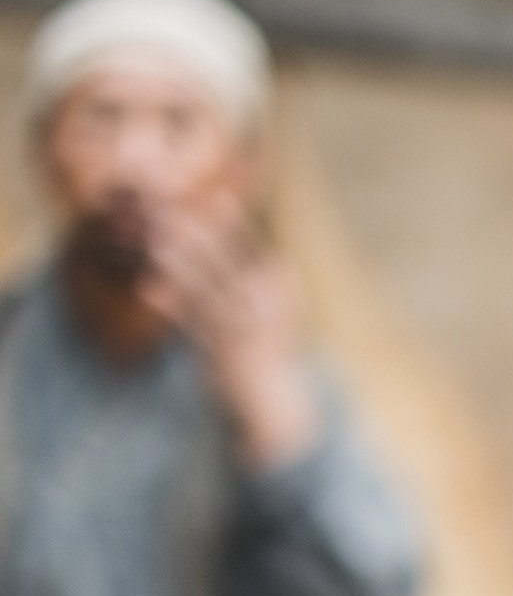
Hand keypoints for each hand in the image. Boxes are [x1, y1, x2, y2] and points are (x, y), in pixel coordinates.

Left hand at [138, 189, 317, 470]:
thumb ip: (263, 276)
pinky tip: (149, 293)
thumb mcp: (272, 306)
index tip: (216, 196)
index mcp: (279, 292)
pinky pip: (194, 326)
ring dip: (180, 266)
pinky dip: (173, 308)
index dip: (235, 223)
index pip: (255, 250)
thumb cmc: (265, 345)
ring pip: (209, 290)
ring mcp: (244, 330)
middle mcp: (265, 308)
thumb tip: (258, 248)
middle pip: (228, 263)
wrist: (273, 398)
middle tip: (169, 211)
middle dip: (198, 236)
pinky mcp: (222, 353)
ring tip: (153, 244)